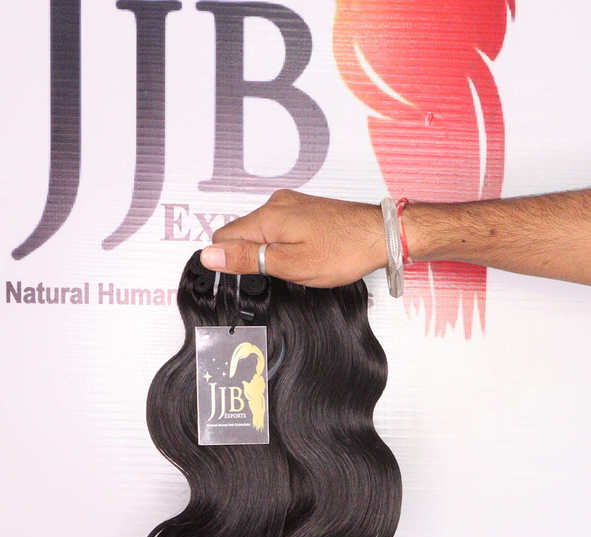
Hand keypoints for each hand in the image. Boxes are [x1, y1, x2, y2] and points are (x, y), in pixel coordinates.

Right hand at [200, 189, 387, 286]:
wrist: (380, 235)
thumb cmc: (343, 251)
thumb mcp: (289, 264)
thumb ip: (246, 259)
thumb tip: (210, 256)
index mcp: (267, 217)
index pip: (223, 237)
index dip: (228, 261)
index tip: (249, 277)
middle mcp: (276, 204)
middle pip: (242, 233)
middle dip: (251, 257)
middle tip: (280, 273)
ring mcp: (292, 204)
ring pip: (262, 232)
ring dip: (270, 252)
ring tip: (297, 264)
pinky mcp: (305, 210)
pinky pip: (279, 228)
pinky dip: (284, 244)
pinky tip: (305, 255)